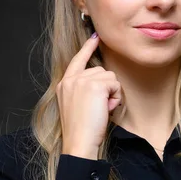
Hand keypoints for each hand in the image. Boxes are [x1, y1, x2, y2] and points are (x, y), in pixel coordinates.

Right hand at [56, 33, 121, 159]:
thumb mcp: (77, 105)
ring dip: (112, 94)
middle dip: (106, 89)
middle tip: (99, 109)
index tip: (95, 36)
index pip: (77, 60)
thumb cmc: (81, 130)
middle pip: (101, 71)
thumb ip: (84, 90)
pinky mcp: (94, 85)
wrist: (79, 142)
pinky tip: (107, 109)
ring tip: (102, 110)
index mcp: (64, 84)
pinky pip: (115, 84)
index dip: (87, 48)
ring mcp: (81, 81)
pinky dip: (116, 97)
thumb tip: (103, 82)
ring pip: (110, 77)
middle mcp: (71, 79)